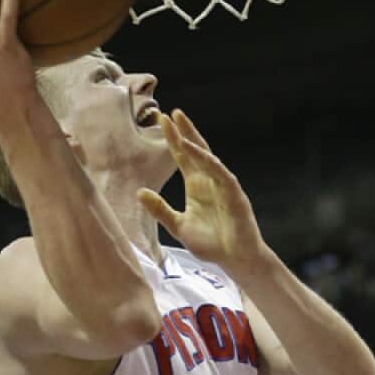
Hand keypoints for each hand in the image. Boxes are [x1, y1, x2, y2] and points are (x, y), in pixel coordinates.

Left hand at [138, 110, 269, 272]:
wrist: (235, 260)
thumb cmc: (211, 244)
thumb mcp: (177, 226)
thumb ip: (159, 210)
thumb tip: (139, 192)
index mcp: (195, 185)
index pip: (182, 156)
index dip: (173, 139)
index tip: (161, 120)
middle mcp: (209, 180)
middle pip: (195, 150)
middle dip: (184, 131)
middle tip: (171, 113)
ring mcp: (222, 185)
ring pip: (208, 158)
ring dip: (195, 142)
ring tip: (181, 127)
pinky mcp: (234, 194)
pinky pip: (220, 173)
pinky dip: (208, 162)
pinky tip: (196, 151)